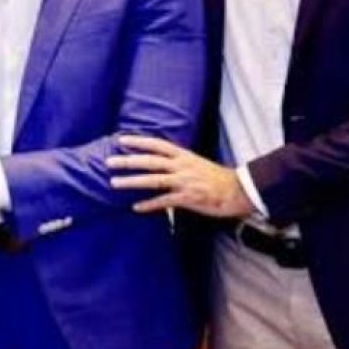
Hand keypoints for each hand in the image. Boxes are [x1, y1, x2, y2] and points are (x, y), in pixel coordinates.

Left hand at [106, 135, 253, 216]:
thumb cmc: (216, 178)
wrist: (239, 191)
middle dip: (128, 161)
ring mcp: (184, 182)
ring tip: (114, 183)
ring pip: (153, 180)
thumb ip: (177, 161)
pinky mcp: (188, 198)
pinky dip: (149, 204)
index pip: (157, 144)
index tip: (121, 140)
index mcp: (183, 155)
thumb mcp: (195, 162)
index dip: (139, 141)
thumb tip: (158, 160)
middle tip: (109, 161)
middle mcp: (181, 166)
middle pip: (150, 161)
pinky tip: (135, 207)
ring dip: (132, 181)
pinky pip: (164, 202)